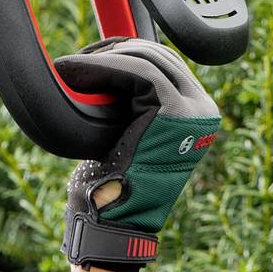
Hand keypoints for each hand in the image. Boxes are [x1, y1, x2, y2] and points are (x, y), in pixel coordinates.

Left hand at [51, 36, 222, 271]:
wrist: (115, 222)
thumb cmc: (113, 187)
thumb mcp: (128, 134)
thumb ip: (131, 103)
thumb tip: (106, 67)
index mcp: (197, 115)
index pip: (163, 64)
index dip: (124, 53)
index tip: (89, 59)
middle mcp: (204, 109)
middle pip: (158, 55)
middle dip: (113, 50)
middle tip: (76, 60)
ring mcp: (195, 109)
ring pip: (147, 57)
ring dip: (103, 57)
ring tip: (69, 66)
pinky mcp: (175, 109)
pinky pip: (137, 70)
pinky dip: (102, 66)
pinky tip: (74, 71)